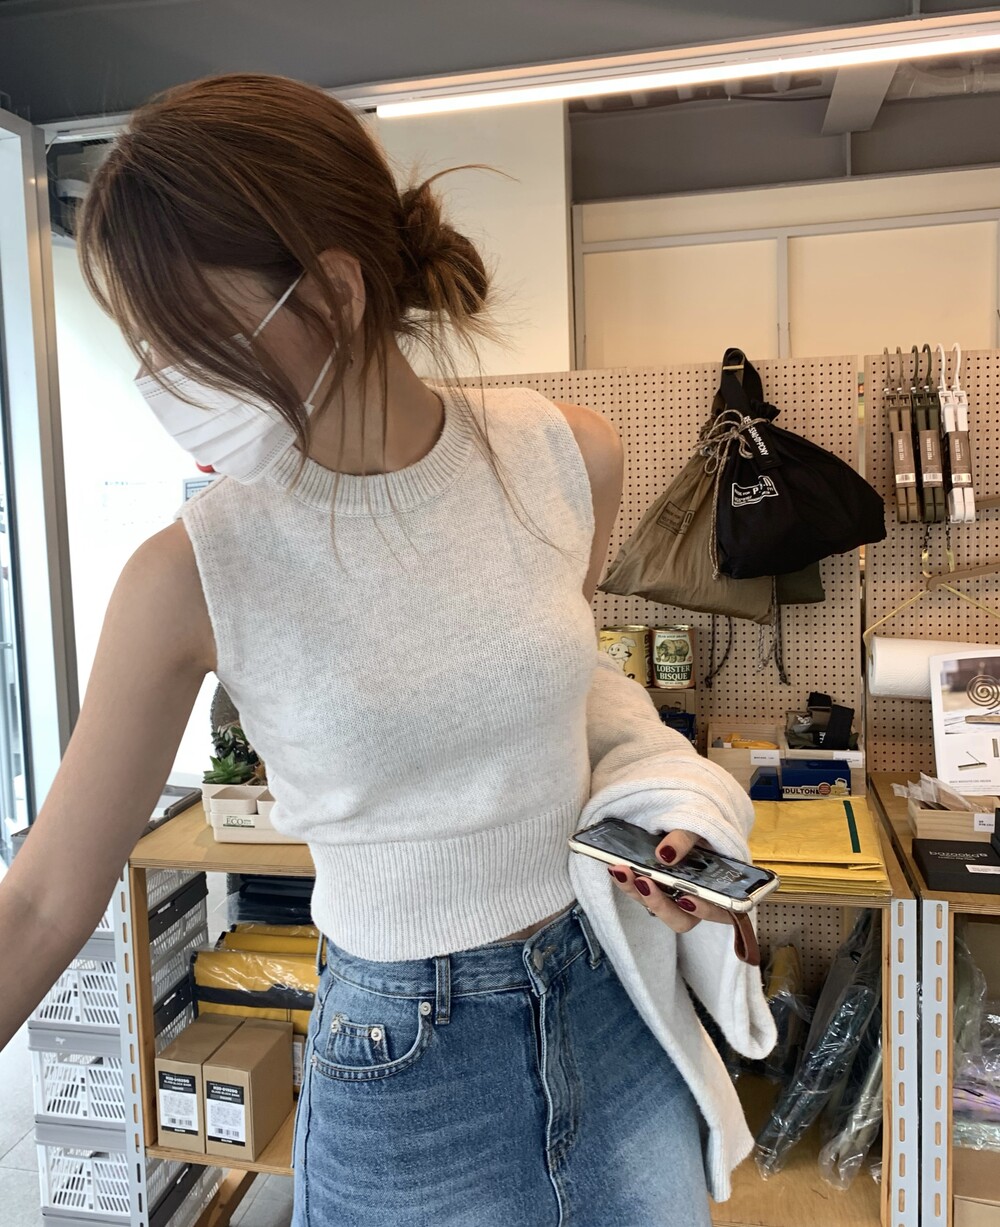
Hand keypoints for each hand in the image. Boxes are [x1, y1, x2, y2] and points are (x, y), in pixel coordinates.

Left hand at [606, 828, 733, 933]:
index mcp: (722, 890)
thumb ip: (686, 838)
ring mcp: (674, 898)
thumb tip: (665, 855)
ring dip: (637, 892)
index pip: (721, 911)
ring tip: (621, 870)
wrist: (688, 822)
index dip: (705, 910)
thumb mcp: (698, 826)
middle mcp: (699, 902)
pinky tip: (616, 867)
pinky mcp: (654, 890)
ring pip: (656, 908)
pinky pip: (641, 894)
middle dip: (660, 903)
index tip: (687, 898)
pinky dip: (628, 882)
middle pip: (682, 919)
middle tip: (645, 882)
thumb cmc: (703, 828)